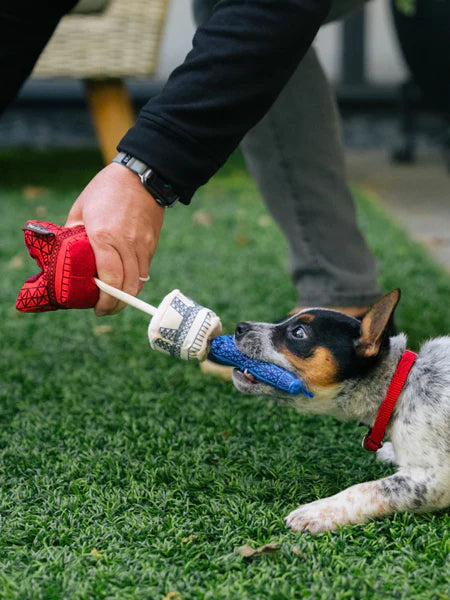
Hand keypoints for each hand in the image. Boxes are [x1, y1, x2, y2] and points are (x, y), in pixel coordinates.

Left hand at [65, 163, 164, 315]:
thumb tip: (68, 254)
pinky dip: (135, 280)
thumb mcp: (81, 208)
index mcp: (104, 236)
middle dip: (117, 305)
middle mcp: (126, 244)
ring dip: (128, 294)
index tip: (97, 308)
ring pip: (139, 281)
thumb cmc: (107, 189)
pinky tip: (126, 280)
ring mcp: (142, 245)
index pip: (110, 279)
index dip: (105, 300)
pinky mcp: (152, 243)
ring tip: (116, 298)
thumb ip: (74, 233)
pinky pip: (144, 269)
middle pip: (127, 286)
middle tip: (106, 309)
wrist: (142, 176)